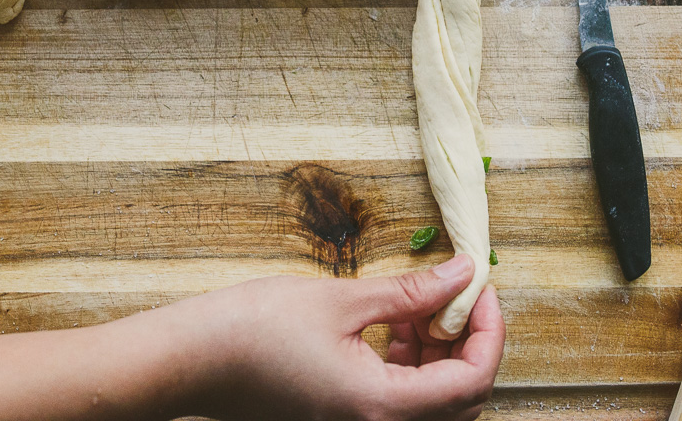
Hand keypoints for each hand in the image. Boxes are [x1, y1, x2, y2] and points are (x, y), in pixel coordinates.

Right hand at [135, 254, 503, 420]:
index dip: (490, 331)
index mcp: (381, 406)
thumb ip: (412, 292)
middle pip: (460, 401)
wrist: (192, 360)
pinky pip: (399, 403)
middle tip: (459, 294)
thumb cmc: (254, 329)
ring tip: (420, 306)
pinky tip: (395, 326)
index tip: (482, 289)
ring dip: (440, 355)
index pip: (473, 381)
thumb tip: (464, 274)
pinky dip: (410, 366)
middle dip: (469, 343)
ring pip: (432, 404)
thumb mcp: (343, 300)